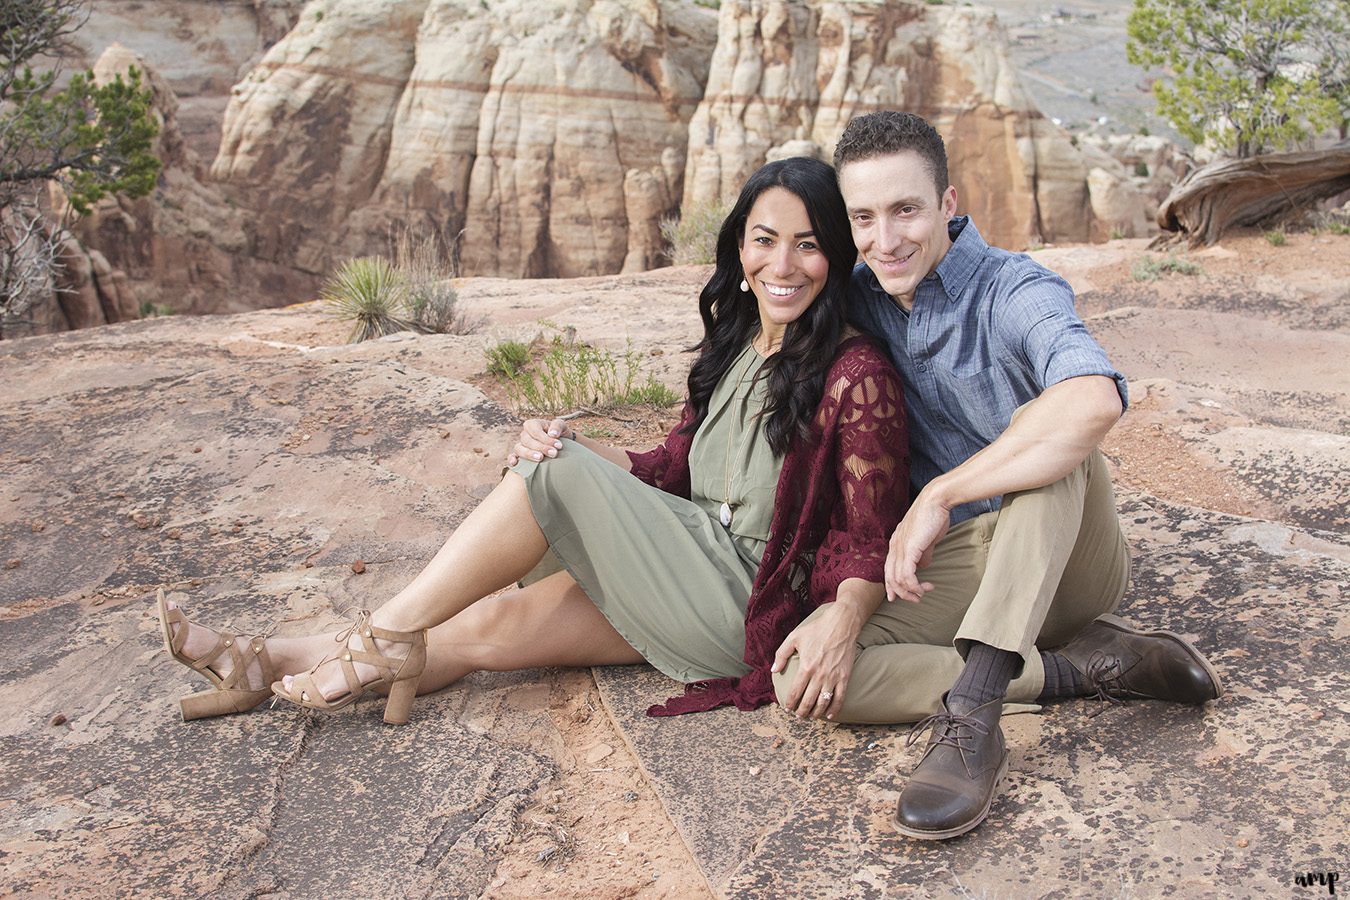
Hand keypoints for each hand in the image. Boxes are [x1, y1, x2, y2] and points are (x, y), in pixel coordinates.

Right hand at [506, 417, 572, 466]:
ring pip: (519, 448)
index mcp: (533, 424)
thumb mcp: (562, 426)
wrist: (561, 446)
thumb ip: (557, 426)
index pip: (535, 431)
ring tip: (540, 458)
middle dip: (541, 447)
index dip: (546, 439)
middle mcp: (525, 434)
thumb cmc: (560, 434)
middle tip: (554, 453)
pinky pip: (512, 456)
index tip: (559, 446)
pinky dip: (512, 459)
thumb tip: (552, 434)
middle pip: (527, 440)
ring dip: (529, 454)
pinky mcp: (520, 455)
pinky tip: (515, 463)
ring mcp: (521, 445)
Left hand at [770, 603, 861, 719]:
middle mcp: (819, 675)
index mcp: (806, 667)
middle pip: (808, 701)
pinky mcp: (844, 677)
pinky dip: (834, 709)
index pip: (795, 692)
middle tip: (797, 715)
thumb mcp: (794, 637)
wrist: (842, 624)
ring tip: (810, 716)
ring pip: (823, 703)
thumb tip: (774, 670)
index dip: (790, 703)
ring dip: (815, 713)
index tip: (787, 707)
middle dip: (801, 711)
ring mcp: (833, 677)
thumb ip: (781, 654)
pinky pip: (839, 698)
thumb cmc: (817, 629)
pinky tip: (829, 715)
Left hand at [884, 490, 949, 602]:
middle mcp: (894, 546)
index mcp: (896, 543)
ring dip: (911, 591)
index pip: (888, 569)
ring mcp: (900, 548)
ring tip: (924, 593)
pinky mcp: (909, 549)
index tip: (899, 597)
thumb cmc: (934, 517)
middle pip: (890, 578)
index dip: (892, 585)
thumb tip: (923, 566)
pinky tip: (924, 587)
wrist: (936, 501)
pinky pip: (906, 575)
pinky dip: (914, 586)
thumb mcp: (926, 540)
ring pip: (897, 580)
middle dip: (902, 593)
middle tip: (916, 599)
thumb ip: (923, 553)